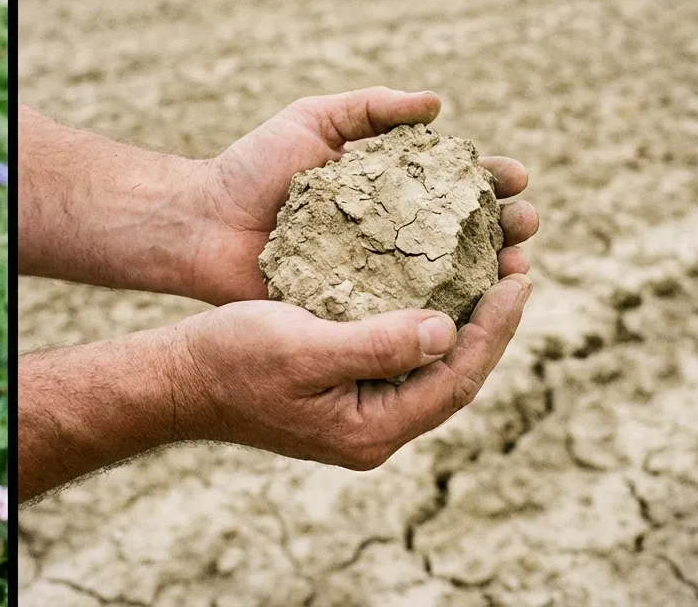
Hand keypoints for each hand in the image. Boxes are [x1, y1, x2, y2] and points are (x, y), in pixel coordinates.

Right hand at [168, 273, 531, 468]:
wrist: (177, 379)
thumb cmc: (231, 359)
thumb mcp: (302, 346)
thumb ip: (375, 344)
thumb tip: (446, 330)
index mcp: (372, 428)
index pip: (456, 378)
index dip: (495, 328)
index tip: (519, 278)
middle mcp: (373, 429)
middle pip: (454, 376)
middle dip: (490, 322)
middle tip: (518, 267)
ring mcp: (358, 414)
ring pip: (430, 366)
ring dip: (462, 319)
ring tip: (489, 271)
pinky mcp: (342, 393)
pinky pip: (401, 357)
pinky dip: (424, 319)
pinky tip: (432, 286)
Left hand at [186, 87, 538, 304]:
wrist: (201, 224)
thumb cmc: (251, 169)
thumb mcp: (310, 121)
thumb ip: (370, 108)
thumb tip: (437, 105)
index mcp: (389, 189)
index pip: (456, 184)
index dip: (492, 182)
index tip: (515, 178)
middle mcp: (391, 236)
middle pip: (466, 234)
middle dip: (505, 229)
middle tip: (523, 225)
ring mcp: (377, 278)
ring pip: (449, 280)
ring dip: (490, 275)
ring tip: (514, 268)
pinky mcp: (356, 314)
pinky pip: (406, 318)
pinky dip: (443, 318)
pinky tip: (470, 313)